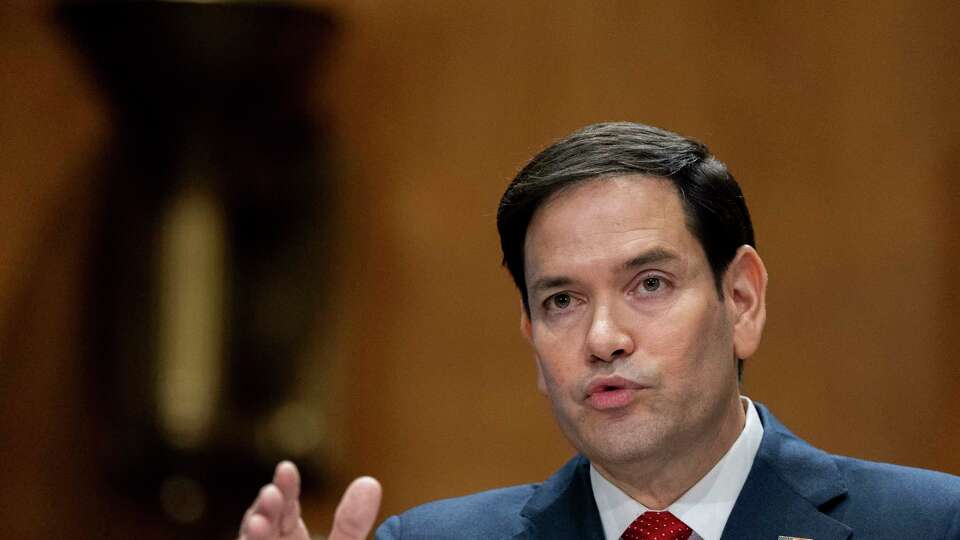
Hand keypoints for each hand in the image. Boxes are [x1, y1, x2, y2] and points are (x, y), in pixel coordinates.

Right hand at [237, 461, 382, 539]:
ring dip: (252, 532)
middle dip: (265, 507)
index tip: (286, 468)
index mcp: (286, 537)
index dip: (285, 488)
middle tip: (271, 493)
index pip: (284, 507)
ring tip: (258, 523)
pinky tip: (255, 531)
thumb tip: (370, 482)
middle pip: (263, 522)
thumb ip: (352, 525)